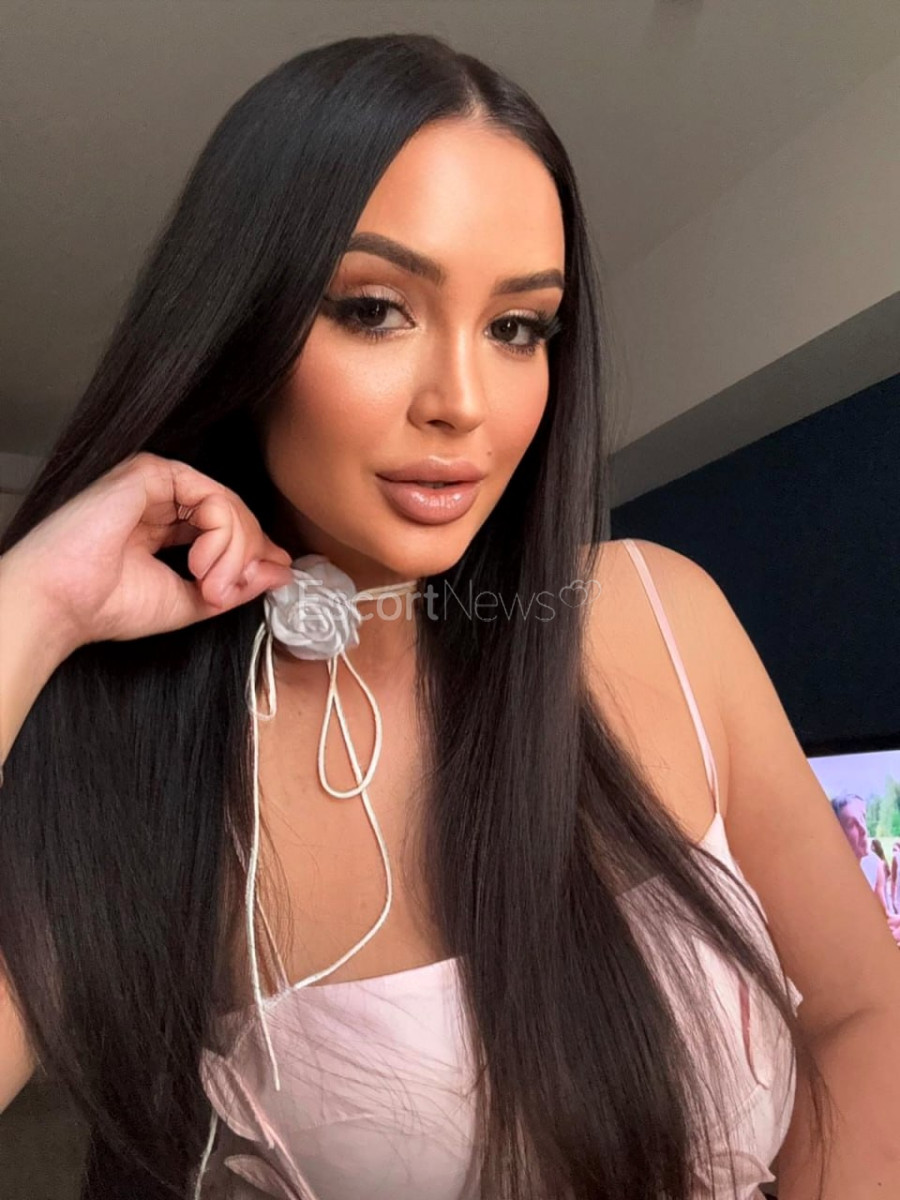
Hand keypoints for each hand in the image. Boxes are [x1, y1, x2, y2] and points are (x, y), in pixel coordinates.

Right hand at [2, 451, 295, 653]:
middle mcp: (165, 500)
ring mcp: (158, 484)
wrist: (63, 602)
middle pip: (236, 515)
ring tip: (212, 585)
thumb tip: (284, 570)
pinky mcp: (151, 472)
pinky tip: (201, 562)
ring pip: (229, 505)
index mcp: (168, 527)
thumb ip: (236, 585)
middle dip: (246, 557)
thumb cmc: (109, 605)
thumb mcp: (192, 602)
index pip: (230, 527)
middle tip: (224, 593)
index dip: (256, 552)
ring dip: (235, 551)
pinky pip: (212, 495)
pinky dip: (221, 533)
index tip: (275, 575)